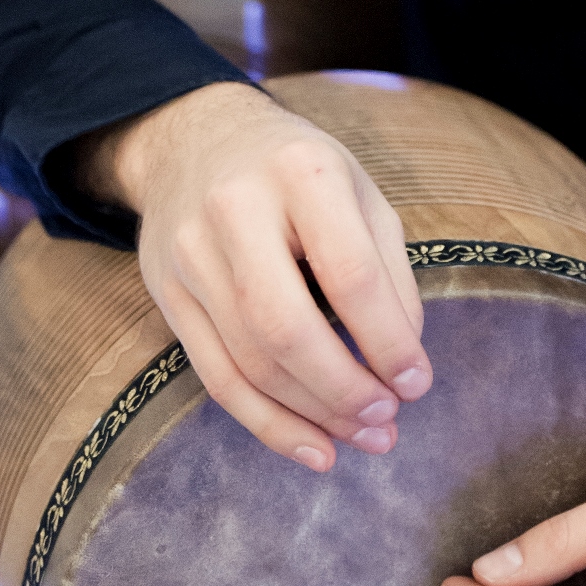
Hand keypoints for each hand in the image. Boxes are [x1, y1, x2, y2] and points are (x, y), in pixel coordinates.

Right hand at [76, 81, 431, 471]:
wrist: (195, 138)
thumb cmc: (297, 170)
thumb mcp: (358, 190)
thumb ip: (388, 268)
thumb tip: (405, 357)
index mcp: (302, 171)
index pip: (350, 274)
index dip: (389, 340)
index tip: (418, 383)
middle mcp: (235, 210)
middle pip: (287, 328)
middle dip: (344, 390)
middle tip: (388, 422)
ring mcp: (190, 254)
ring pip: (251, 363)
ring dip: (313, 417)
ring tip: (363, 439)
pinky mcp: (166, 293)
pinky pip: (217, 378)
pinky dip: (268, 424)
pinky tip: (313, 447)